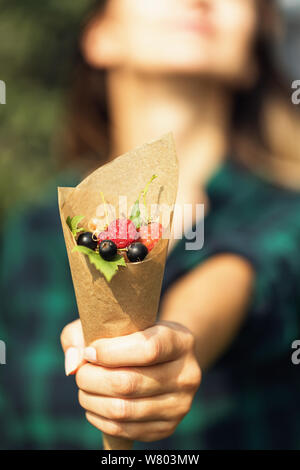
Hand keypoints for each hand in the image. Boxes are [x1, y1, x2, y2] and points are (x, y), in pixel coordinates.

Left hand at [61, 319, 200, 441]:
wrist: (163, 359)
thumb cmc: (130, 335)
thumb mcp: (111, 322)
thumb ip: (81, 333)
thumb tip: (72, 366)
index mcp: (180, 341)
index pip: (147, 349)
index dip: (110, 352)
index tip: (90, 351)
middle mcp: (187, 374)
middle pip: (129, 383)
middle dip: (92, 378)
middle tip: (81, 371)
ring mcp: (180, 405)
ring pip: (123, 409)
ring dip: (91, 400)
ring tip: (84, 386)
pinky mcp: (167, 428)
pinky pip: (124, 430)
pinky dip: (99, 418)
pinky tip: (94, 403)